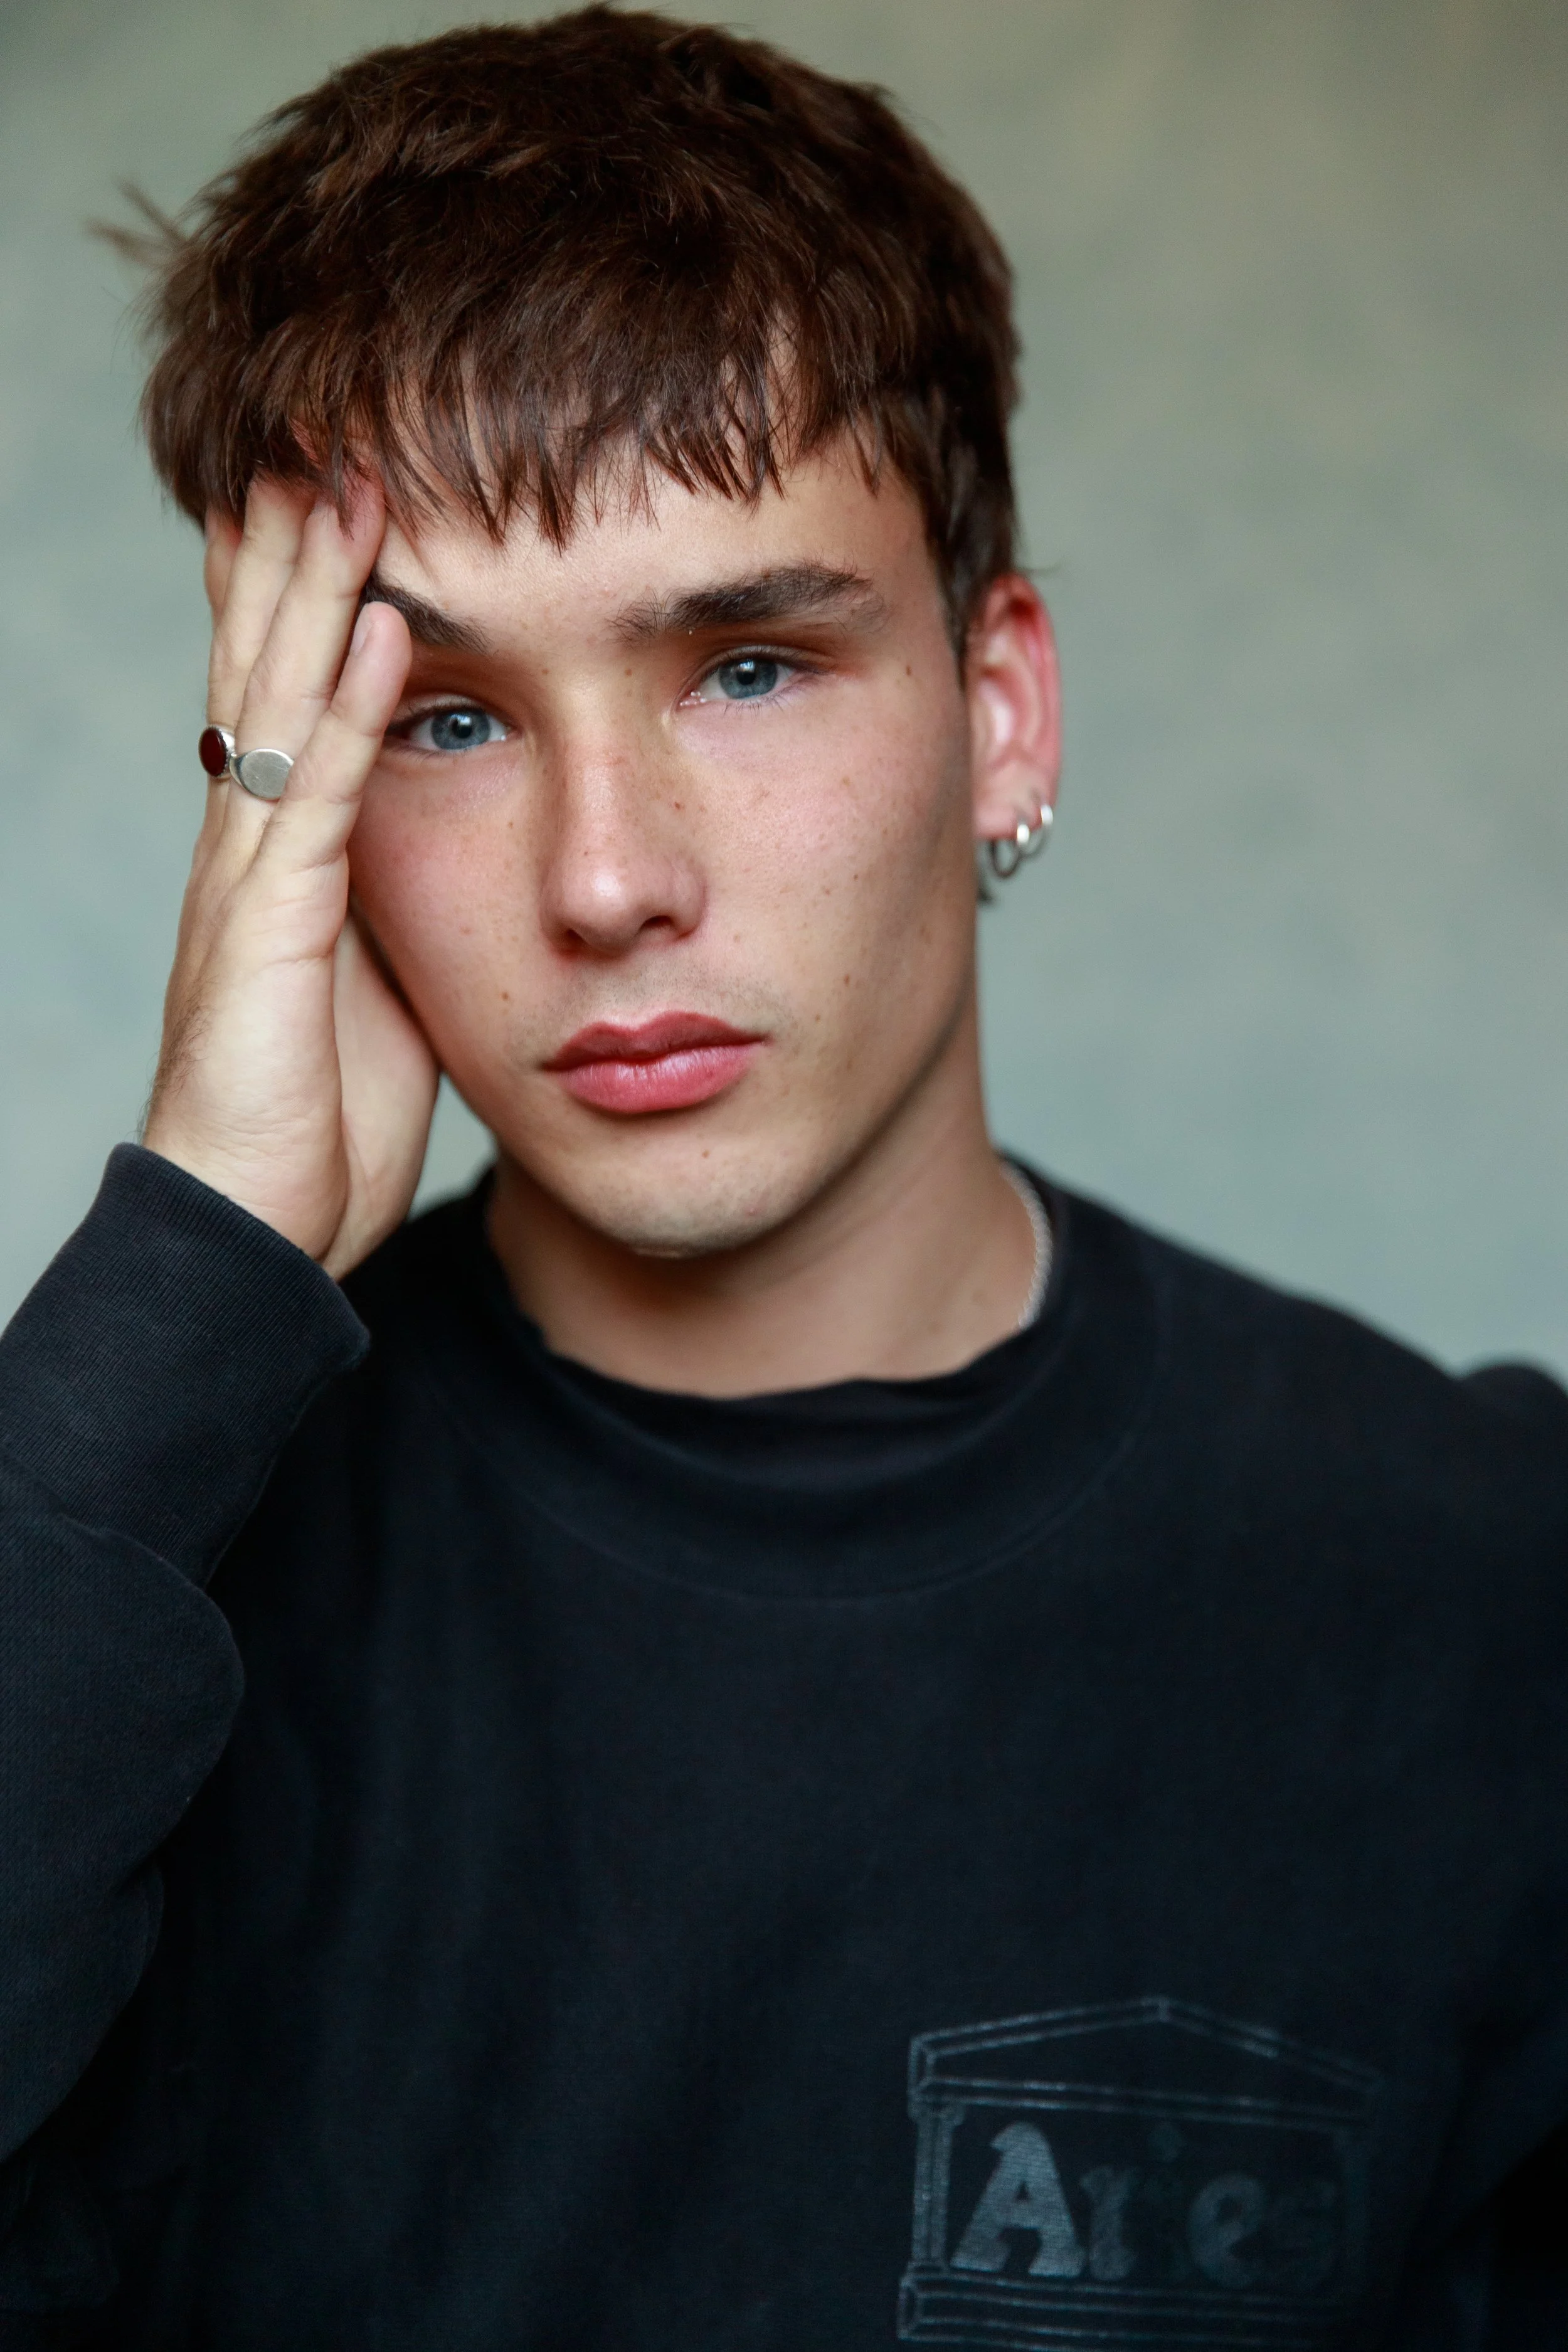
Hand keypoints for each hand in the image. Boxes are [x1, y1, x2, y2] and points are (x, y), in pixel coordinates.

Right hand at [142, 479, 438, 1277]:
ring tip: (346, 481)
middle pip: (268, 668)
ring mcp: (248, 883)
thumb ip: (390, 901)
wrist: (255, 1226)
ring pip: (281, 704)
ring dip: (316, 591)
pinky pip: (319, 802)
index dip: (300, 596)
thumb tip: (448, 844)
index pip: (285, 696)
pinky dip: (352, 712)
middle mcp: (250, 848)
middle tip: (321, 438)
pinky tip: (383, 631)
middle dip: (294, 553)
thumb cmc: (316, 1117)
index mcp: (279, 859)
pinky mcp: (268, 935)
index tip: (332, 498)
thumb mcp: (374, 982)